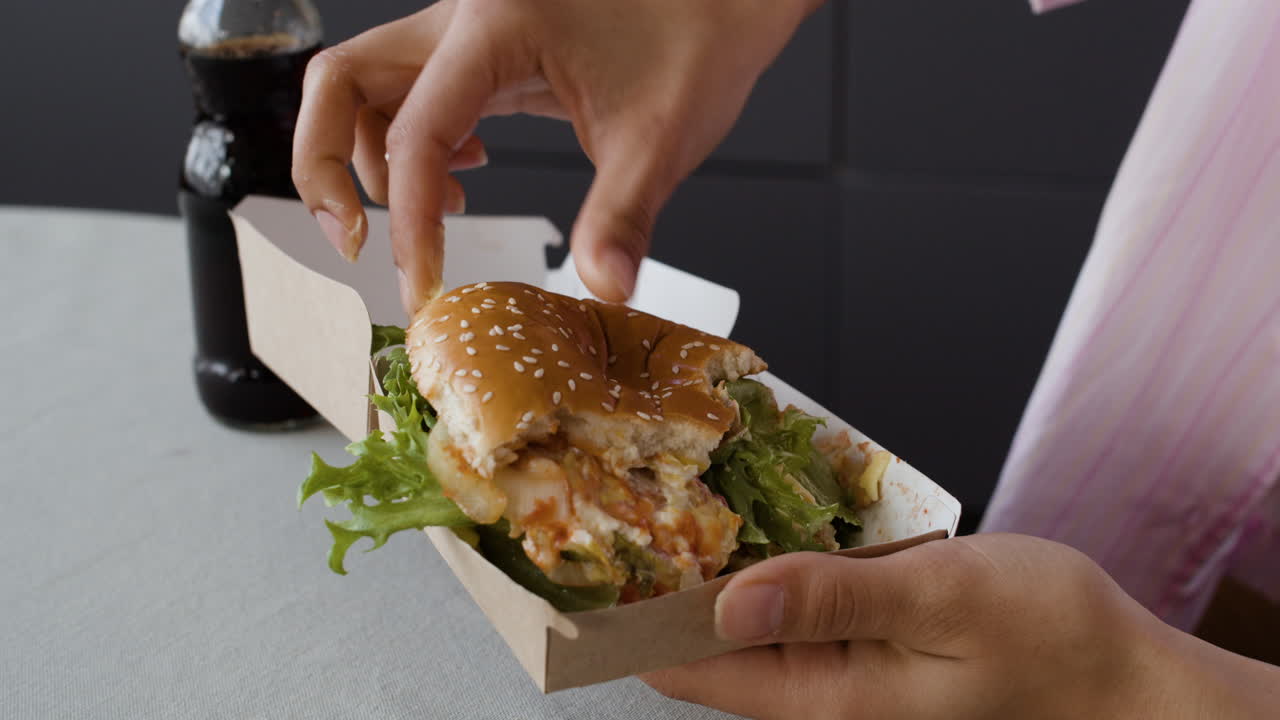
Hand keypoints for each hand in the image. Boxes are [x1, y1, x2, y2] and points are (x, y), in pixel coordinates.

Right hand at [292, 0, 821, 312]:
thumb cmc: (699, 40)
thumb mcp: (661, 138)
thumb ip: (622, 215)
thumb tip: (604, 286)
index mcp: (496, 27)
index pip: (415, 134)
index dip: (411, 221)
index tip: (421, 284)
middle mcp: (463, 17)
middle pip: (340, 81)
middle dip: (324, 166)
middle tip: (354, 241)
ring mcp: (466, 29)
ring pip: (364, 85)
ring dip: (367, 156)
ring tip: (437, 212)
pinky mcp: (483, 48)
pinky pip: (410, 90)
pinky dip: (411, 141)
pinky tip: (469, 171)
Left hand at [643, 533, 1279, 719]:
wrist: (1117, 669)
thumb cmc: (1050, 640)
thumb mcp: (943, 605)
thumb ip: (835, 601)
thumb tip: (729, 604)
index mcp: (822, 694)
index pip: (688, 663)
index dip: (629, 614)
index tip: (588, 553)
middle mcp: (814, 678)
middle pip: (704, 628)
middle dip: (662, 566)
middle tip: (620, 482)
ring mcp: (834, 649)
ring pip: (745, 597)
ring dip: (715, 544)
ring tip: (670, 472)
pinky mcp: (857, 620)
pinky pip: (793, 579)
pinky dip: (772, 537)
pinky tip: (759, 487)